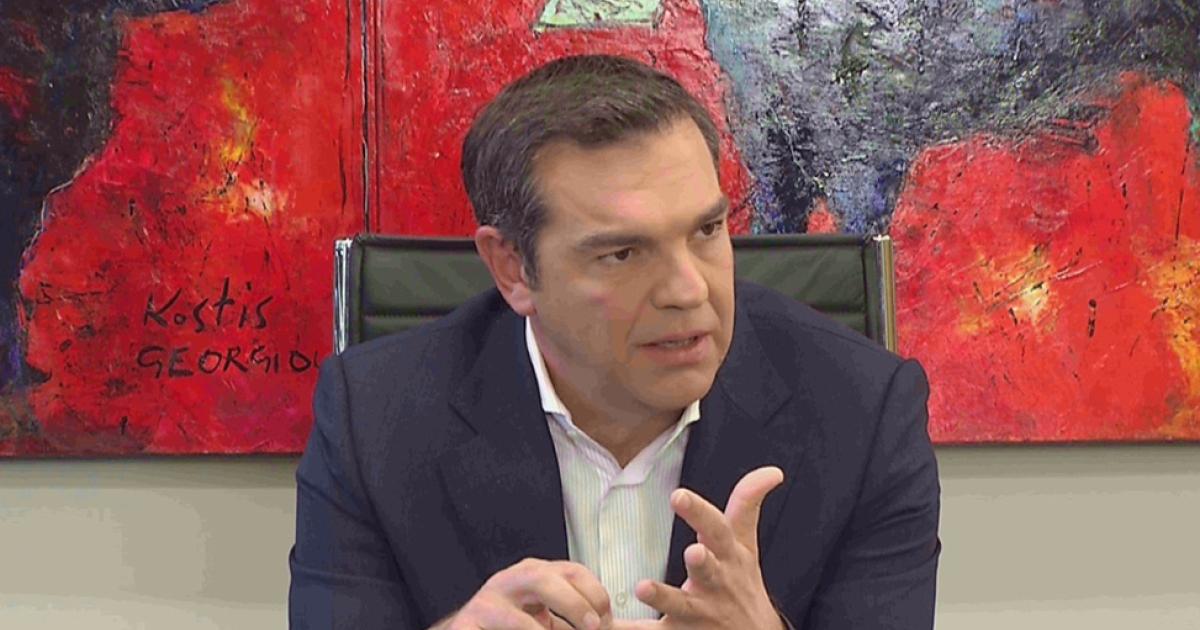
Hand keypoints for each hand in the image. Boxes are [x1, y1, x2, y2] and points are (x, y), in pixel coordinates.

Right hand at [433, 558, 613, 629]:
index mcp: (536, 575)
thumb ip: (589, 620)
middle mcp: (511, 582)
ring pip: (512, 612)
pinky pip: (493, 629)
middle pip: (543, 578)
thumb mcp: (556, 619)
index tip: (607, 621)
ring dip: (541, 627)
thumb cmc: (520, 625)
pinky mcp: (467, 626)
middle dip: (573, 603)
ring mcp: (487, 603)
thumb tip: (632, 626)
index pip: (571, 571)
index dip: (595, 594)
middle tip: (594, 627)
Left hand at [614, 467, 785, 629]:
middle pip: (708, 570)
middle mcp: (717, 583)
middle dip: (702, 562)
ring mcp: (701, 613)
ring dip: (664, 597)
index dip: (699, 512)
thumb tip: (774, 471)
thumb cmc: (742, 583)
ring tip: (644, 588)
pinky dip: (628, 629)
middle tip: (693, 551)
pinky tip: (608, 625)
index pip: (717, 529)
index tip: (678, 495)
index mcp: (729, 556)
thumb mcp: (746, 545)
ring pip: (682, 606)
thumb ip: (748, 504)